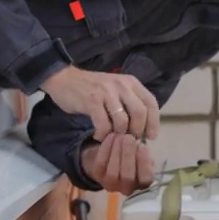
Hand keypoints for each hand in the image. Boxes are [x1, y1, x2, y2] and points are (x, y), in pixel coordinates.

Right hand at [41, 65, 159, 141]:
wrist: (64, 79)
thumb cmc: (92, 88)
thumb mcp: (116, 90)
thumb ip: (129, 103)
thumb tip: (143, 128)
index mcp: (131, 82)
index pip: (151, 103)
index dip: (154, 121)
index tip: (151, 136)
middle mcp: (122, 85)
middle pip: (140, 113)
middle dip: (138, 131)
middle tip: (130, 140)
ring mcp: (107, 92)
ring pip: (123, 121)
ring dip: (119, 135)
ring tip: (112, 138)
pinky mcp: (92, 101)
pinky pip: (104, 124)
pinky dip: (103, 134)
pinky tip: (98, 135)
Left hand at [81, 132, 156, 194]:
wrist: (110, 159)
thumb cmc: (132, 158)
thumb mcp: (142, 156)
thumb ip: (144, 154)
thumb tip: (140, 147)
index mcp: (142, 184)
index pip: (145, 179)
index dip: (144, 163)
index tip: (142, 146)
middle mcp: (126, 189)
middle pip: (127, 176)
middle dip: (128, 155)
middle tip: (129, 138)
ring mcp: (110, 185)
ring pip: (113, 171)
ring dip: (117, 151)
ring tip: (120, 136)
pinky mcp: (97, 176)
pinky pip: (101, 163)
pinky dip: (106, 148)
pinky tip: (111, 137)